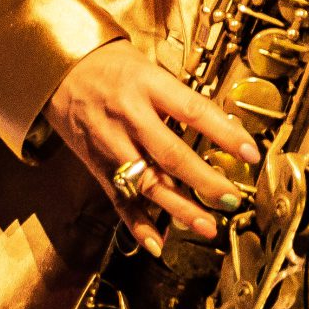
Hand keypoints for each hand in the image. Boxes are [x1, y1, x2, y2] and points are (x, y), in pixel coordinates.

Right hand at [46, 41, 260, 256]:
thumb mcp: (149, 68)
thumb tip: (221, 126)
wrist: (57, 70)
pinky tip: (157, 243)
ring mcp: (110, 144)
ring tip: (207, 226)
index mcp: (147, 85)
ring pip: (148, 183)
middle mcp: (129, 117)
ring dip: (179, 209)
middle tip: (233, 199)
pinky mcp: (96, 165)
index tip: (251, 153)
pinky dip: (137, 224)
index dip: (225, 133)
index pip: (194, 111)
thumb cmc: (111, 65)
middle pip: (171, 154)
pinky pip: (118, 199)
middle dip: (205, 180)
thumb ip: (178, 98)